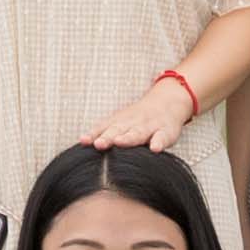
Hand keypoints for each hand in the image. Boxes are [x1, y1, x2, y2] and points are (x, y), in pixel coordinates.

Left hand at [77, 68, 193, 151]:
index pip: (104, 128)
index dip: (94, 134)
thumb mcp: (119, 122)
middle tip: (99, 144)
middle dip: (108, 137)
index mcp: (119, 122)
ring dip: (129, 138)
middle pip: (119, 130)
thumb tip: (81, 142)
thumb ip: (102, 132)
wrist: (168, 101)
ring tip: (120, 142)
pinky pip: (162, 137)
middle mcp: (132, 123)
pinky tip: (155, 149)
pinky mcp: (165, 132)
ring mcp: (149, 127)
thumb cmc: (138, 118)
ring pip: (138, 133)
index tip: (84, 141)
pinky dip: (159, 142)